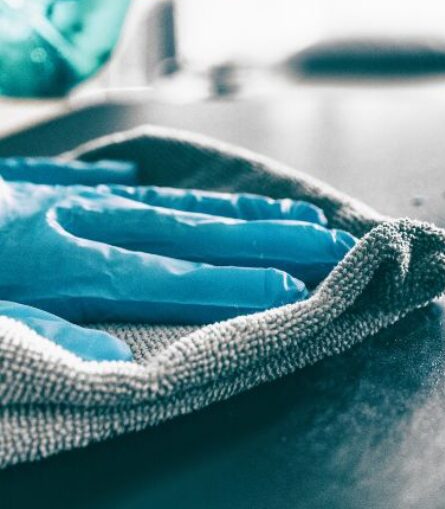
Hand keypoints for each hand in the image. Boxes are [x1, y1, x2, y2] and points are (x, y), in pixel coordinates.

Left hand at [0, 158, 355, 359]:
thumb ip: (36, 332)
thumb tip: (112, 358)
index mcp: (50, 255)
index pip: (161, 274)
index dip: (228, 282)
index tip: (289, 287)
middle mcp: (68, 216)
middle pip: (183, 229)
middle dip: (260, 236)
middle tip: (325, 239)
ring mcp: (53, 192)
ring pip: (161, 200)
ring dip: (226, 208)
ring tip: (287, 211)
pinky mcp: (25, 182)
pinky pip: (95, 181)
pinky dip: (130, 182)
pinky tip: (147, 177)